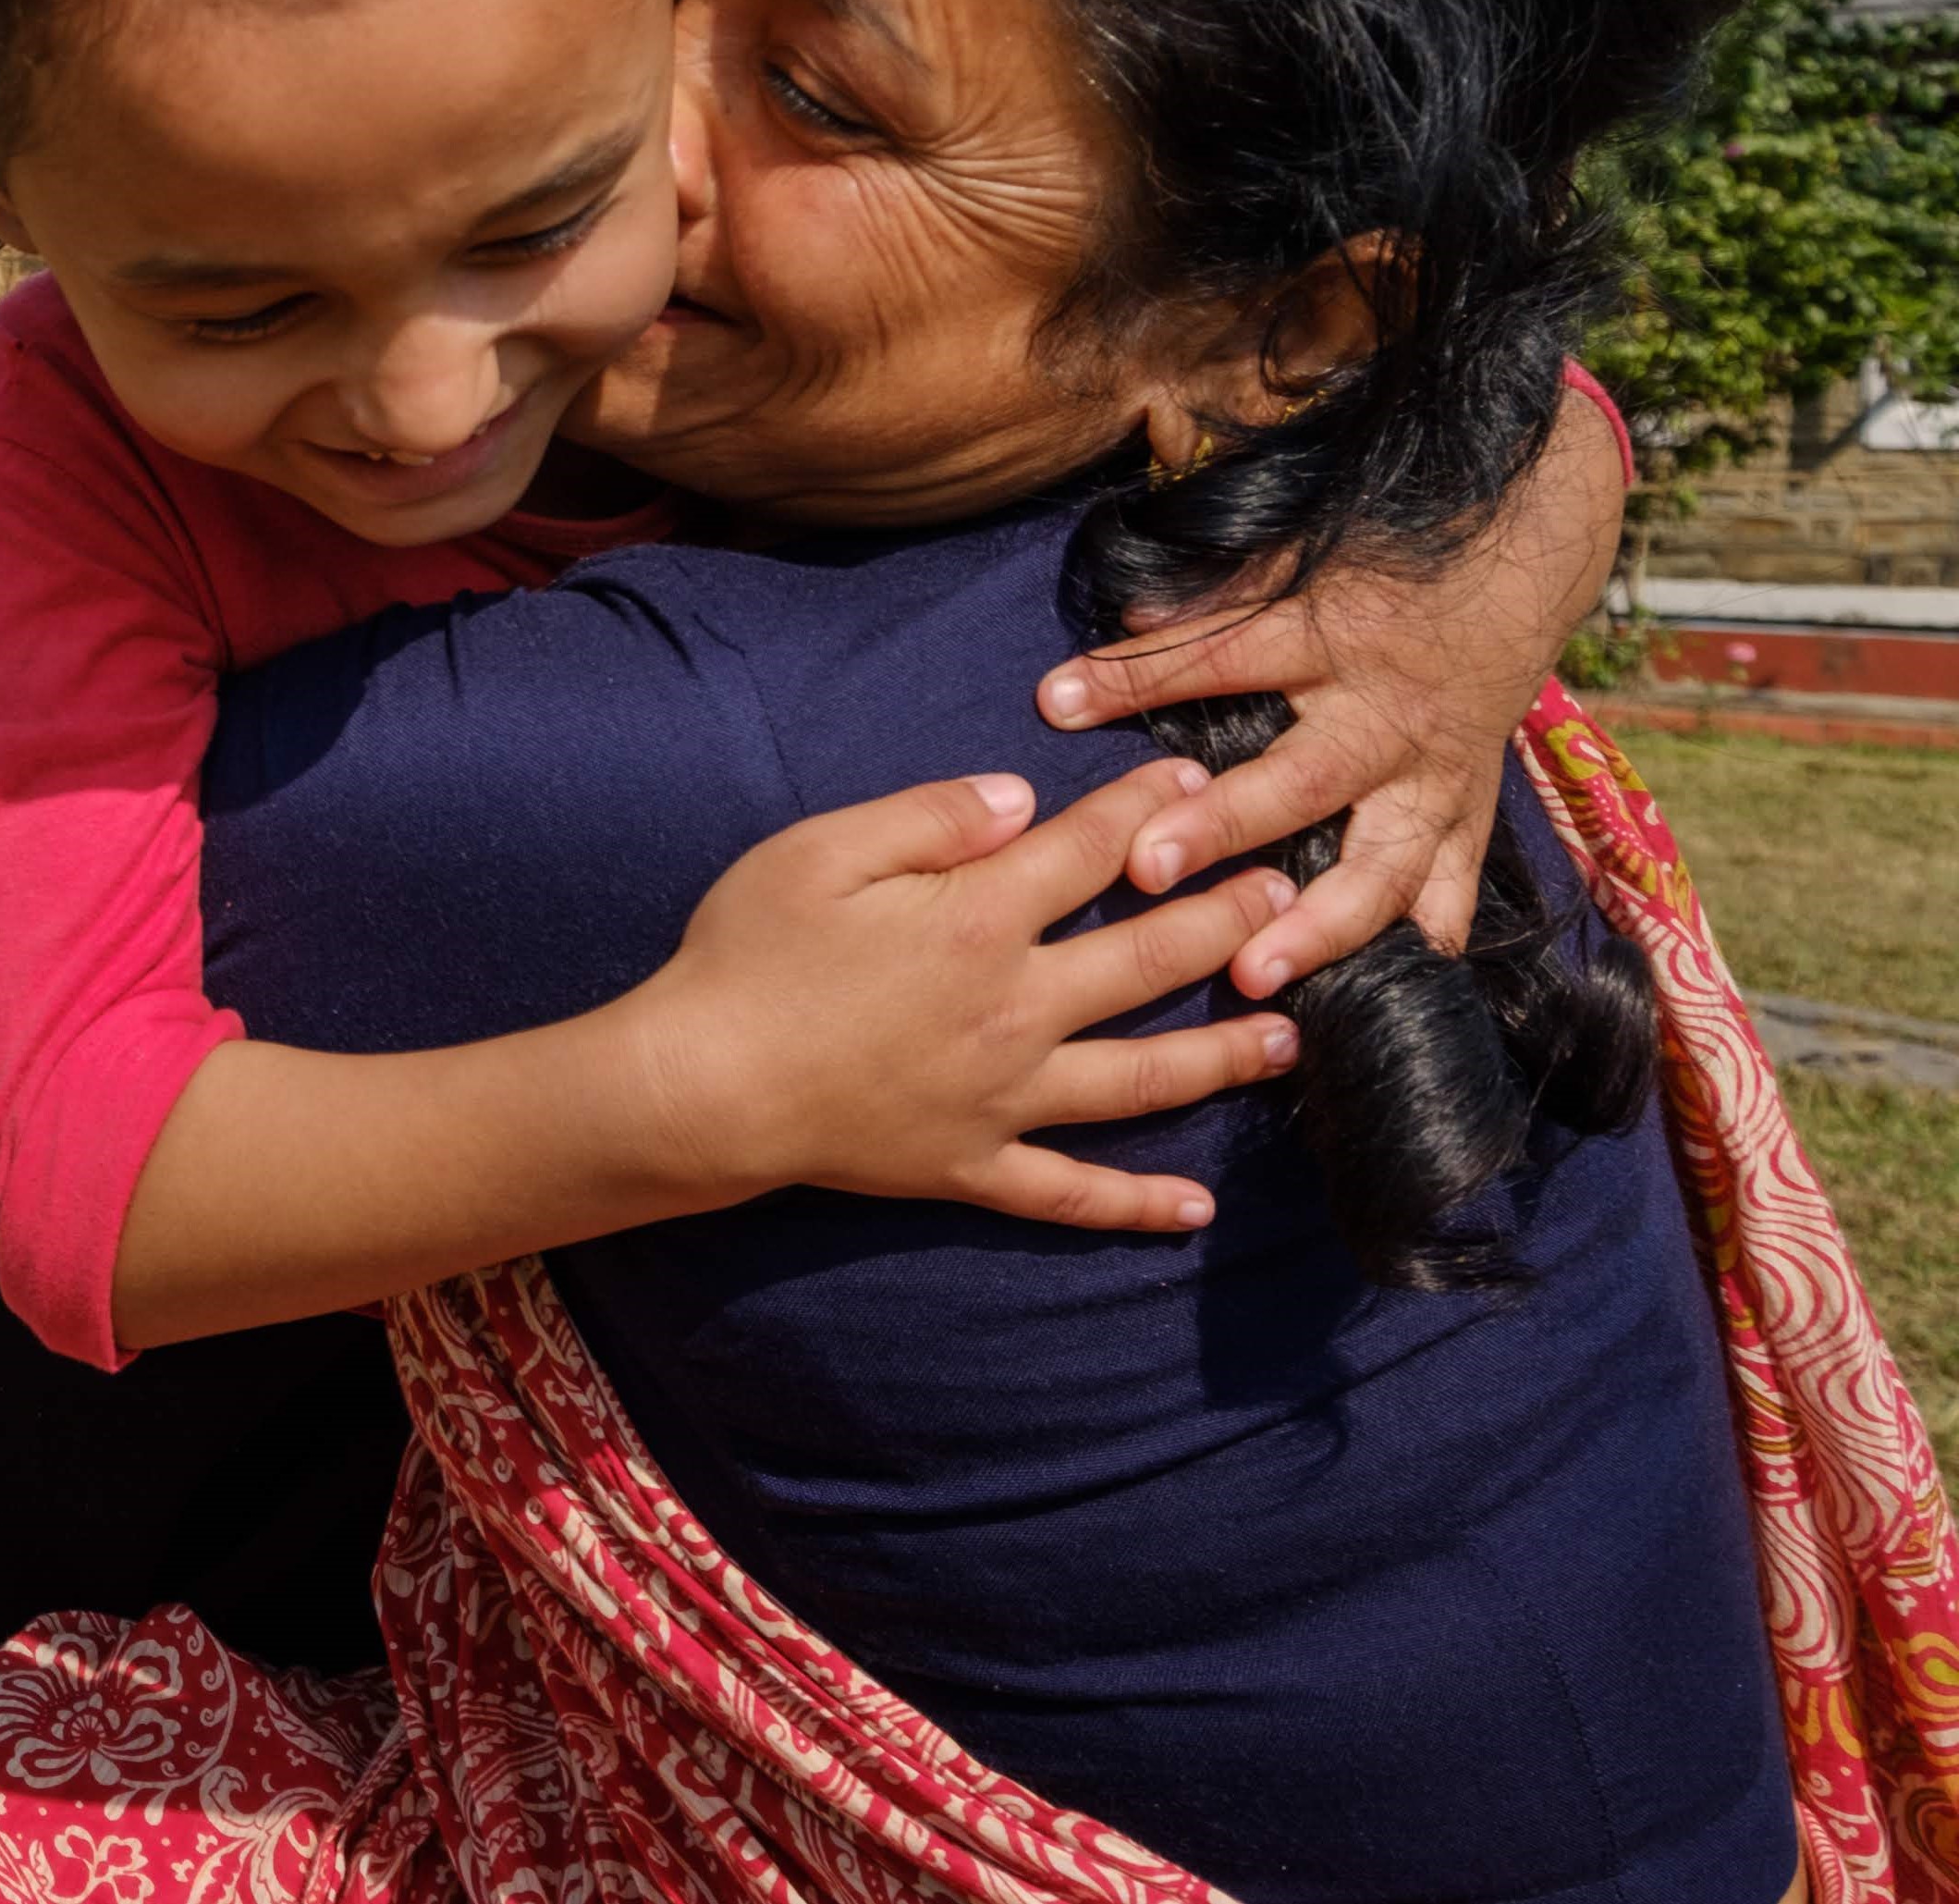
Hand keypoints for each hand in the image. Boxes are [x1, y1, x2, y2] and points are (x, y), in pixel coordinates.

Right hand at [624, 758, 1300, 1234]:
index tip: (1198, 780)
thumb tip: (1023, 798)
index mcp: (974, 921)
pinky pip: (1069, 1192)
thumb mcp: (816, 852)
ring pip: (1140, 1078)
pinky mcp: (973, 1164)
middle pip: (1146, 959)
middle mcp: (1013, 1010)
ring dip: (1222, 1055)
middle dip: (1224, 920)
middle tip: (1289, 896)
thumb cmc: (743, 956)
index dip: (1146, 808)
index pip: (1088, 851)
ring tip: (1288, 1037)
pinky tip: (1195, 1207)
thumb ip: (926, 817)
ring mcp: (1002, 1098)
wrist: (697, 1086)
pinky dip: (1134, 1204)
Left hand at [1030, 376, 1626, 996]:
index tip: (1057, 700)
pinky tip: (1371, 998)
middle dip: (1224, 827)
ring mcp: (1434, 778)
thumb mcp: (1300, 556)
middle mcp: (1383, 717)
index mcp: (1330, 637)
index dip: (1138, 677)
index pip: (1221, 656)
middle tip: (1146, 869)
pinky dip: (1419, 945)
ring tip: (1252, 972)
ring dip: (1320, 926)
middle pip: (1301, 780)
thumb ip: (1215, 596)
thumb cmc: (1385, 563)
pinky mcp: (1469, 816)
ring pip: (1382, 863)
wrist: (1515, 570)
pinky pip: (1451, 893)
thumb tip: (1117, 618)